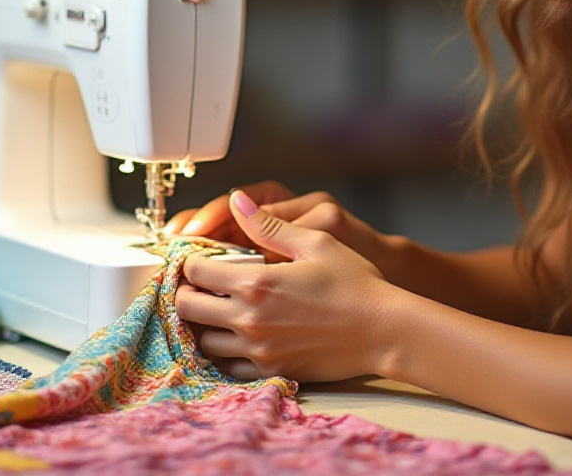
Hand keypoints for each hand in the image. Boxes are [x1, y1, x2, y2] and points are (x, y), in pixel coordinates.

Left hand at [175, 190, 398, 382]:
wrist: (384, 330)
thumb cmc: (355, 283)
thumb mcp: (315, 242)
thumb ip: (268, 224)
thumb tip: (236, 200)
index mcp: (256, 283)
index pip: (196, 272)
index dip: (193, 261)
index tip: (202, 258)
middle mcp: (250, 319)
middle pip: (187, 309)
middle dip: (190, 292)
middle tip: (205, 284)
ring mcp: (258, 350)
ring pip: (203, 340)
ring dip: (206, 323)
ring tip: (223, 309)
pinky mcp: (271, 370)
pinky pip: (228, 366)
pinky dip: (226, 350)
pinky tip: (241, 334)